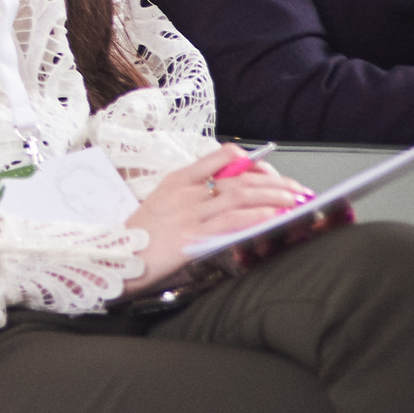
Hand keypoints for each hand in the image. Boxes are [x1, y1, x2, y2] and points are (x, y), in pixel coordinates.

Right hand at [120, 146, 316, 295]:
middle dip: (274, 182)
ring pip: (240, 196)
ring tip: (295, 201)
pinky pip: (229, 222)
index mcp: (179, 179)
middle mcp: (186, 191)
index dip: (252, 162)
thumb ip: (195, 195)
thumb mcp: (165, 202)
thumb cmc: (143, 233)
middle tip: (297, 189)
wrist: (116, 255)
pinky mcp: (191, 237)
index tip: (272, 172)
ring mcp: (188, 213)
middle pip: (239, 178)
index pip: (221, 157)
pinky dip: (254, 216)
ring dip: (273, 197)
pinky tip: (273, 216)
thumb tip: (232, 194)